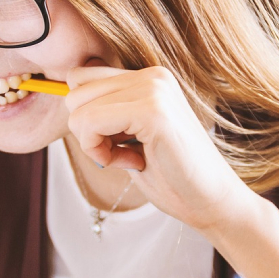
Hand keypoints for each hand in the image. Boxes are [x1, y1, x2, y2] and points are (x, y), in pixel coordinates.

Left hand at [63, 65, 261, 233]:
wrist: (212, 202)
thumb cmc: (171, 176)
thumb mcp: (131, 135)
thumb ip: (107, 112)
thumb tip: (66, 97)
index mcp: (149, 77)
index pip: (81, 78)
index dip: (86, 117)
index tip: (116, 143)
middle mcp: (152, 75)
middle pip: (74, 91)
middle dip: (87, 130)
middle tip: (122, 154)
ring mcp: (154, 89)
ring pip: (78, 108)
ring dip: (94, 143)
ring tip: (130, 158)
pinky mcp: (153, 111)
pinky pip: (90, 123)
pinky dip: (99, 151)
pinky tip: (131, 162)